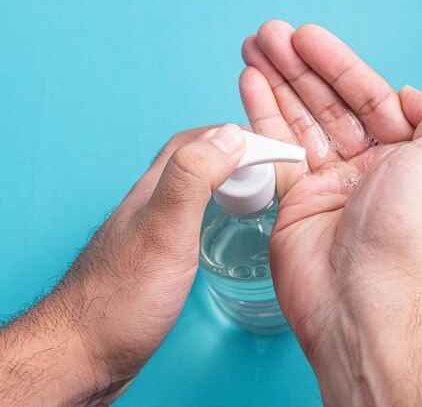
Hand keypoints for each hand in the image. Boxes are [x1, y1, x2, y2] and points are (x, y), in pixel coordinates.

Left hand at [0, 124, 245, 404]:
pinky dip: (214, 213)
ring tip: (252, 194)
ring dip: (223, 183)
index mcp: (152, 190)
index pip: (193, 142)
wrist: (86, 353)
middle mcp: (149, 206)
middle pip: (192, 163)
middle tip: (266, 170)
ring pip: (191, 193)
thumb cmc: (123, 297)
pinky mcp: (154, 260)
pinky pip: (190, 221)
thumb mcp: (164, 230)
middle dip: (231, 155)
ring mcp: (150, 233)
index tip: (268, 145)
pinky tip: (222, 231)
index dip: (231, 135)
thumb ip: (192, 180)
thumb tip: (228, 135)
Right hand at [240, 21, 421, 404]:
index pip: (370, 97)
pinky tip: (250, 86)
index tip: (307, 37)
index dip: (338, 64)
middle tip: (270, 35)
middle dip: (299, 67)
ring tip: (254, 49)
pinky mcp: (297, 205)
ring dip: (277, 84)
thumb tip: (410, 97)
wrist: (365, 302)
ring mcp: (332, 188)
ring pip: (300, 122)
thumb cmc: (410, 234)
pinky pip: (276, 152)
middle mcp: (371, 171)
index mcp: (409, 159)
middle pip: (330, 105)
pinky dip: (261, 118)